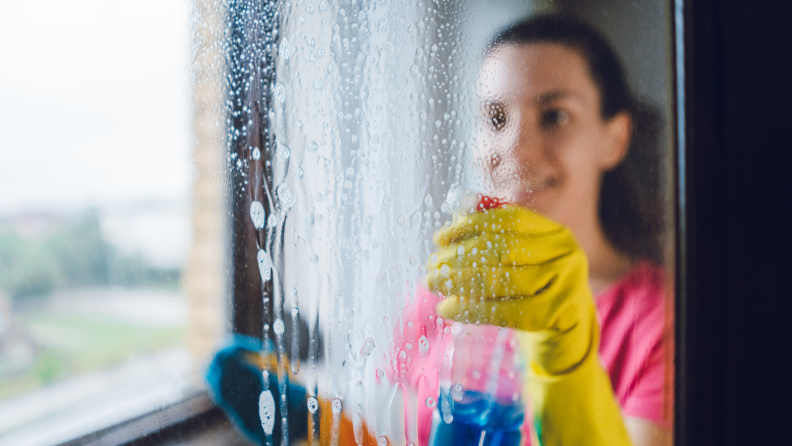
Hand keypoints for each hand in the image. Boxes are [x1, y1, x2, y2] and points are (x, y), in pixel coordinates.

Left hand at [426, 205, 590, 369]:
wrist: (567, 335)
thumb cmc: (534, 293)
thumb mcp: (519, 261)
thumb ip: (495, 232)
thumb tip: (463, 204)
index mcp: (554, 232)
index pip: (509, 218)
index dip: (470, 225)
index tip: (440, 238)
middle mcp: (566, 252)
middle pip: (503, 249)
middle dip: (460, 256)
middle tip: (432, 265)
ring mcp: (568, 283)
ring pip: (504, 279)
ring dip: (461, 281)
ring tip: (433, 283)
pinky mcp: (561, 314)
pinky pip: (508, 311)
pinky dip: (472, 310)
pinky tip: (447, 308)